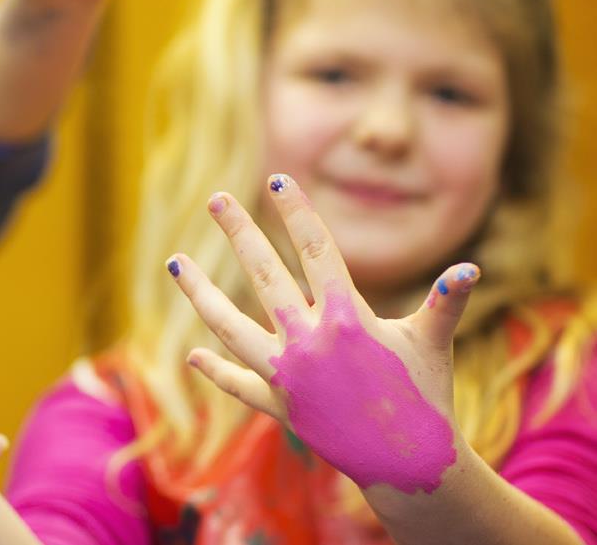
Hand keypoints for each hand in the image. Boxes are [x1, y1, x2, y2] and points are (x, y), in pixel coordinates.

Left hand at [167, 173, 477, 495]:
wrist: (409, 466)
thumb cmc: (426, 397)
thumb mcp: (432, 343)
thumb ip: (444, 302)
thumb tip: (471, 268)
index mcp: (347, 319)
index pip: (316, 252)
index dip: (298, 214)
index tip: (279, 181)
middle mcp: (310, 342)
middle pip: (265, 276)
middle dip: (240, 234)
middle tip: (216, 199)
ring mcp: (288, 376)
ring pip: (230, 325)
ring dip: (201, 293)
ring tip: (175, 263)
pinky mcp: (279, 406)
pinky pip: (239, 383)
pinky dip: (217, 370)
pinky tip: (194, 355)